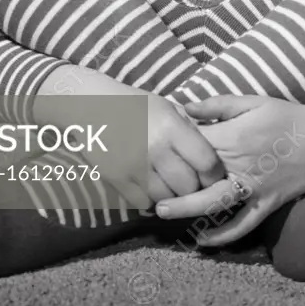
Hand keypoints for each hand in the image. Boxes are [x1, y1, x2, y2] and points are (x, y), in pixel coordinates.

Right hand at [86, 93, 225, 209]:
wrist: (90, 105)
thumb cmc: (133, 103)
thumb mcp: (166, 106)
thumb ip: (188, 128)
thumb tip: (212, 151)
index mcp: (172, 127)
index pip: (206, 162)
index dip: (213, 173)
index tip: (212, 175)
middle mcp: (156, 149)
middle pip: (188, 187)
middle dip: (193, 187)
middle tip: (190, 182)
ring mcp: (135, 166)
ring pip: (166, 198)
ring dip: (171, 195)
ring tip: (169, 184)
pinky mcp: (117, 179)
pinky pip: (143, 202)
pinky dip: (149, 198)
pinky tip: (149, 185)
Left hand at [153, 95, 304, 246]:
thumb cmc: (286, 114)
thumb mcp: (251, 101)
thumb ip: (216, 105)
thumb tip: (183, 106)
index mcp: (234, 135)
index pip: (194, 144)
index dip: (173, 146)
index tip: (152, 147)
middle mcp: (241, 163)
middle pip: (198, 177)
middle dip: (172, 183)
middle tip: (145, 188)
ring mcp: (255, 186)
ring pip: (216, 203)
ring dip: (188, 209)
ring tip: (163, 212)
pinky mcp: (268, 202)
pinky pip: (244, 223)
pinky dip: (224, 234)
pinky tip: (203, 239)